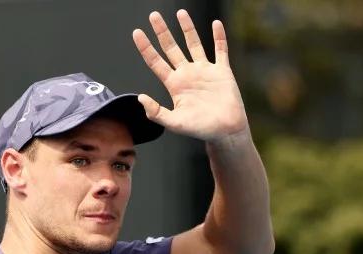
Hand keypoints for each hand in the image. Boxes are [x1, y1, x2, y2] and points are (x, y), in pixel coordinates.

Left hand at [132, 10, 248, 143]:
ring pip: (194, 44)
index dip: (146, 47)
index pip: (155, 62)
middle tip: (153, 15)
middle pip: (171, 48)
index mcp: (174, 84)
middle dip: (162, 32)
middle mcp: (187, 74)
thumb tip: (140, 98)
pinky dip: (219, 37)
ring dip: (187, 28)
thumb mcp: (175, 123)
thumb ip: (157, 112)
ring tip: (180, 12)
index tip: (136, 32)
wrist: (226, 131)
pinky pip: (220, 50)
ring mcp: (205, 71)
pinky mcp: (222, 71)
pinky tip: (216, 24)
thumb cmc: (200, 129)